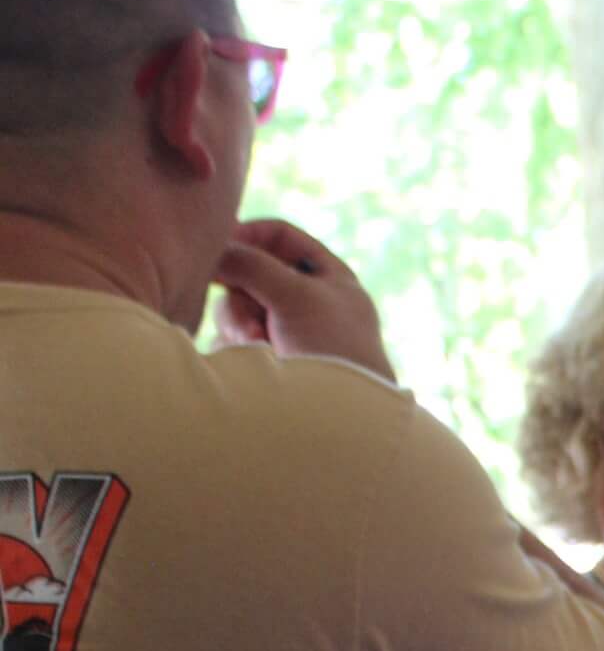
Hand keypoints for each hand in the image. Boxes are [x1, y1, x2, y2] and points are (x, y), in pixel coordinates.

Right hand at [212, 220, 395, 380]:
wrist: (340, 417)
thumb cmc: (333, 350)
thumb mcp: (297, 295)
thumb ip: (254, 265)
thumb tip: (215, 250)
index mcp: (328, 278)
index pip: (280, 236)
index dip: (249, 234)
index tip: (218, 242)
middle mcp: (306, 302)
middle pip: (248, 273)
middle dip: (242, 292)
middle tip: (252, 313)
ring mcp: (284, 333)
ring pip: (234, 309)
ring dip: (241, 324)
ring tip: (263, 346)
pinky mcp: (266, 363)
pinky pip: (232, 342)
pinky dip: (240, 350)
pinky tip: (258, 363)